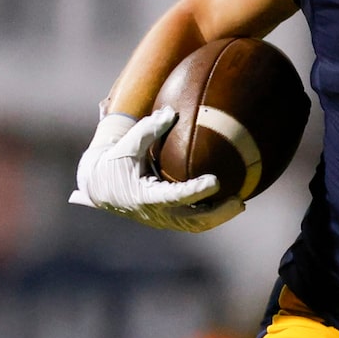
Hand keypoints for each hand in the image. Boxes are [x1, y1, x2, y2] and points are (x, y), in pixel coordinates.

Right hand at [68, 108, 238, 232]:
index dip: (195, 191)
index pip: (174, 197)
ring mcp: (161, 219)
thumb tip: (171, 112)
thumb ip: (148, 129)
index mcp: (143, 195)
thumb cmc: (114, 161)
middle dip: (217, 213)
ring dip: (217, 217)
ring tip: (239, 204)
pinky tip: (227, 205)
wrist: (100, 185)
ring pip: (194, 225)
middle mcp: (154, 212)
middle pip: (191, 220)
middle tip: (239, 201)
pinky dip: (210, 216)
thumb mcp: (126, 144)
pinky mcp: (166, 220)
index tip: (215, 182)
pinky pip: (191, 222)